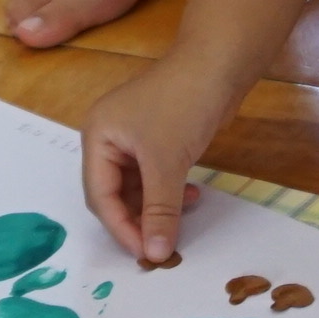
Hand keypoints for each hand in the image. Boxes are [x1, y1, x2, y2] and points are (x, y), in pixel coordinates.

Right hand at [80, 55, 237, 266]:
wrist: (221, 63)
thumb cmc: (183, 105)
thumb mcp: (167, 163)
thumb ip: (159, 211)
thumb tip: (156, 254)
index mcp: (97, 136)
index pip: (99, 195)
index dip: (120, 227)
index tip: (144, 255)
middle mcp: (109, 137)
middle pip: (114, 193)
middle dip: (137, 220)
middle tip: (159, 248)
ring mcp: (133, 137)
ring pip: (137, 187)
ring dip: (156, 207)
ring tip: (179, 225)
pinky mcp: (158, 137)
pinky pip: (155, 176)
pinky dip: (169, 192)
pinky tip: (192, 199)